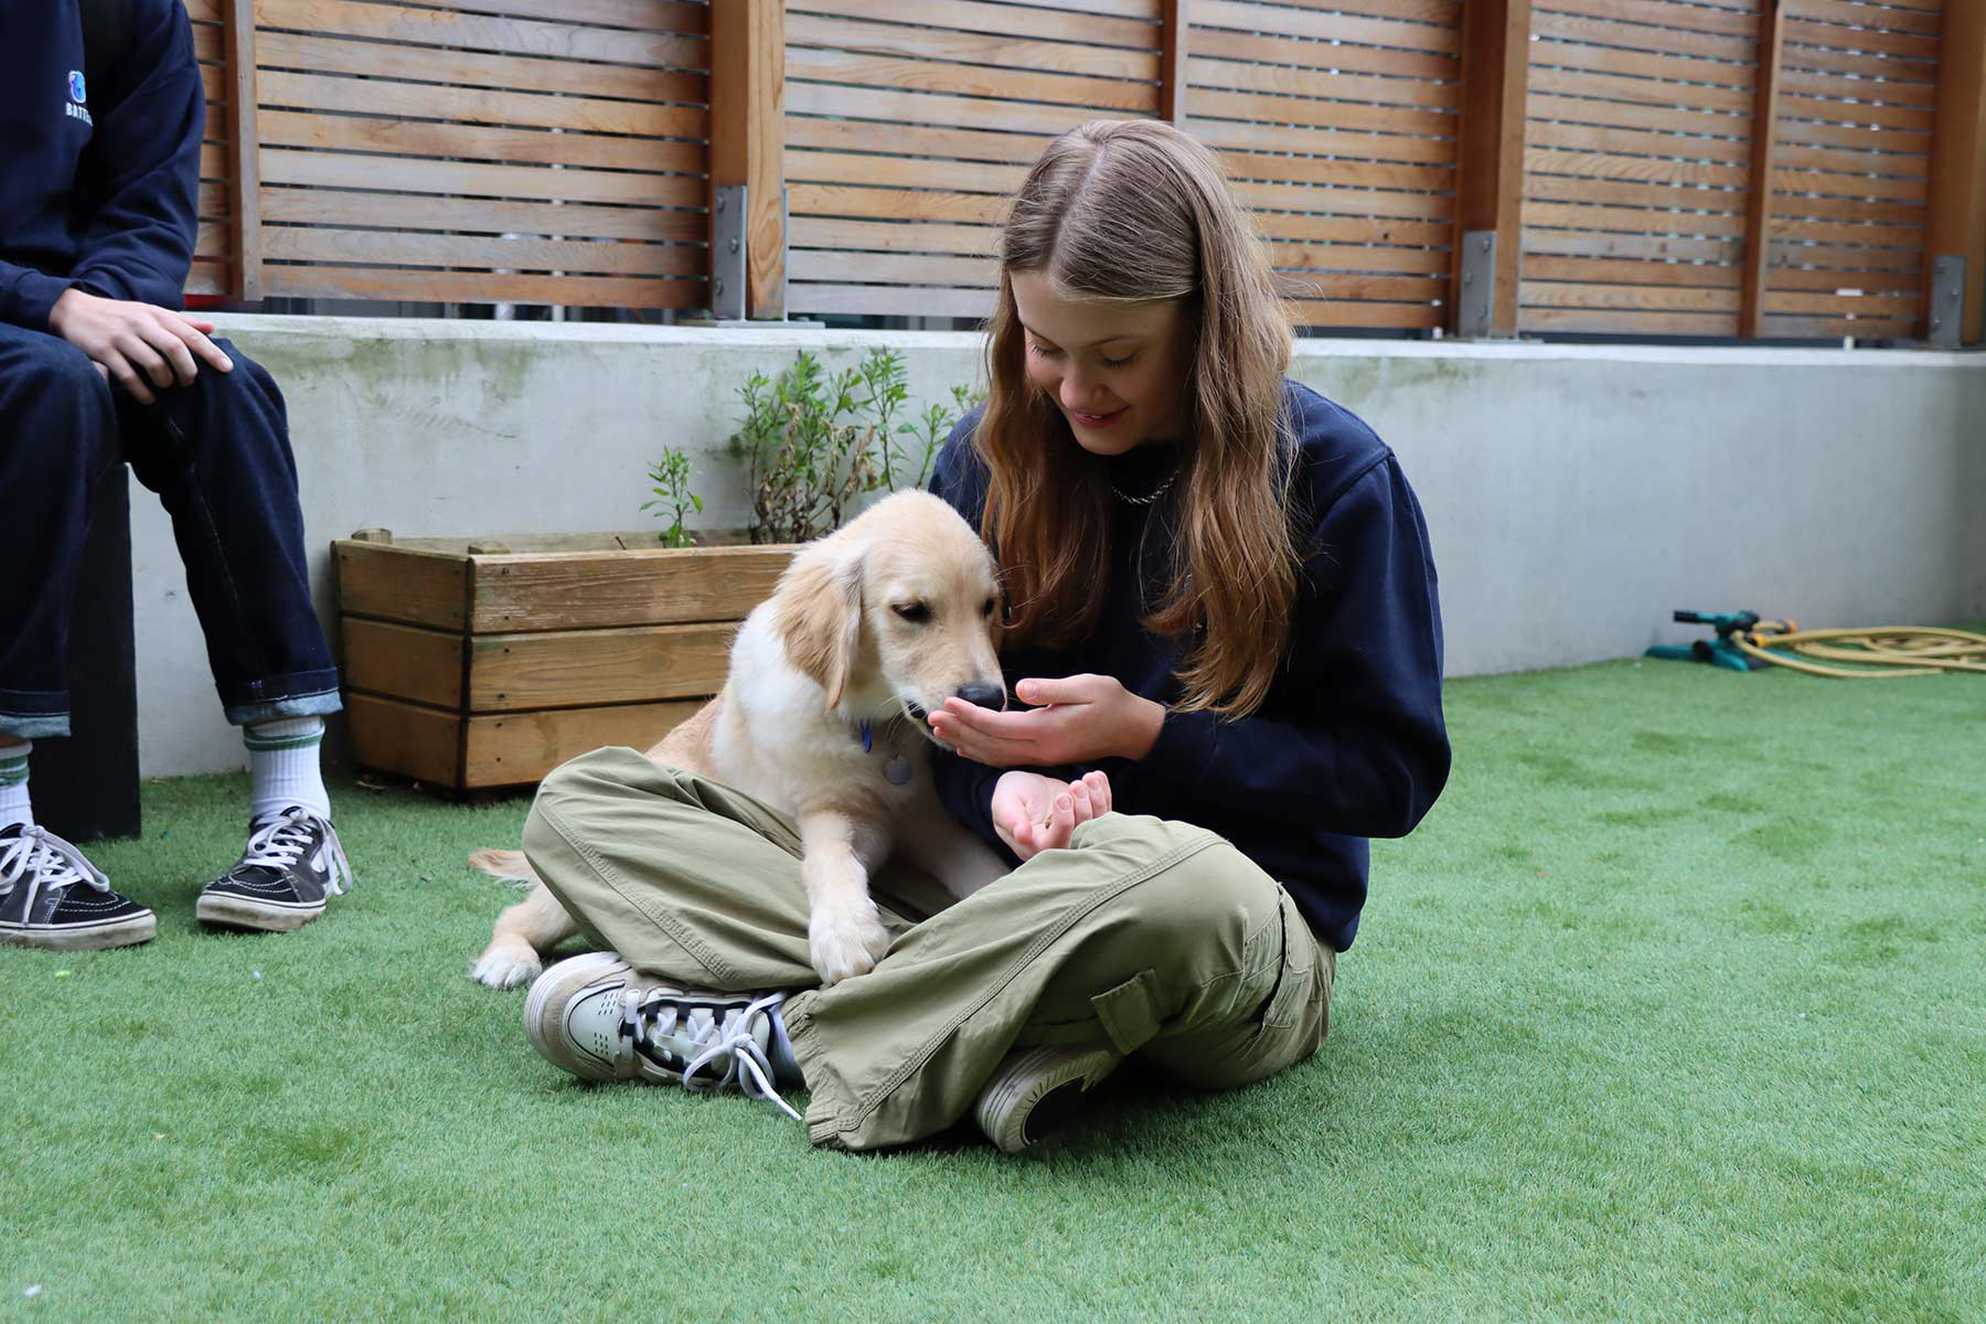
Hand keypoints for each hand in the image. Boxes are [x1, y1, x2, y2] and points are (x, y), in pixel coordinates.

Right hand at [48, 288, 230, 404]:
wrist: (72, 310)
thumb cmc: (119, 315)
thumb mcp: (150, 312)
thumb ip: (180, 321)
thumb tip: (212, 328)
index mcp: (156, 314)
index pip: (190, 334)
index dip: (211, 352)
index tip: (227, 368)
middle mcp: (141, 323)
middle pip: (176, 349)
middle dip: (188, 370)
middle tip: (188, 382)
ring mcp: (122, 337)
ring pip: (154, 364)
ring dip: (165, 381)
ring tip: (166, 386)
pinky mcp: (104, 351)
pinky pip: (129, 376)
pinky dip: (142, 391)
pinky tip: (148, 398)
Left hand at [929, 673, 1164, 767]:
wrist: (1132, 730)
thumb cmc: (1112, 702)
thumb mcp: (1088, 686)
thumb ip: (1053, 689)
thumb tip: (1021, 688)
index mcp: (1048, 731)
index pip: (999, 726)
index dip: (971, 715)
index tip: (948, 702)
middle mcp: (1041, 749)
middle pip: (990, 744)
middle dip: (960, 730)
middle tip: (932, 716)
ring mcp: (1041, 757)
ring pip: (995, 755)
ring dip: (965, 743)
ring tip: (940, 730)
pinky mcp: (1043, 756)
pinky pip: (1005, 759)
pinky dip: (982, 754)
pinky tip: (966, 748)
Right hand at [991, 769, 1112, 861]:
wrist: (1021, 789)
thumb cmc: (1010, 797)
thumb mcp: (1004, 804)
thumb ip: (1011, 819)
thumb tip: (1022, 835)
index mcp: (1036, 847)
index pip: (1056, 843)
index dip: (1064, 822)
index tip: (1062, 797)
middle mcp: (1059, 846)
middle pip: (1081, 837)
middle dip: (1084, 808)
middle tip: (1076, 784)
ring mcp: (1076, 834)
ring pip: (1096, 825)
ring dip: (1096, 800)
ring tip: (1088, 778)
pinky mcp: (1087, 820)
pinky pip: (1104, 813)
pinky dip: (1103, 794)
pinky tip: (1097, 777)